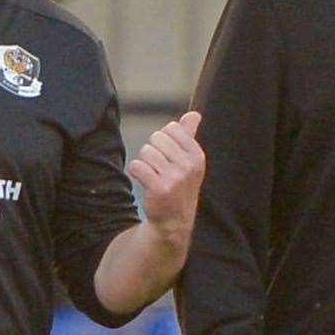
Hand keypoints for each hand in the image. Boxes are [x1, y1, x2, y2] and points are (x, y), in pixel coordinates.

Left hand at [129, 111, 204, 243]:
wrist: (174, 221)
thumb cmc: (181, 185)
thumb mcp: (190, 161)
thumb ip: (190, 135)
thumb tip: (194, 114)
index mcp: (197, 155)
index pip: (172, 128)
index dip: (164, 139)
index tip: (168, 155)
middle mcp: (188, 165)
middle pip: (157, 138)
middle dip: (153, 150)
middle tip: (159, 167)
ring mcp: (174, 178)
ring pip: (145, 151)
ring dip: (144, 162)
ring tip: (153, 175)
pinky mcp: (158, 188)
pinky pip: (137, 166)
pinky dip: (136, 171)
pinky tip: (145, 181)